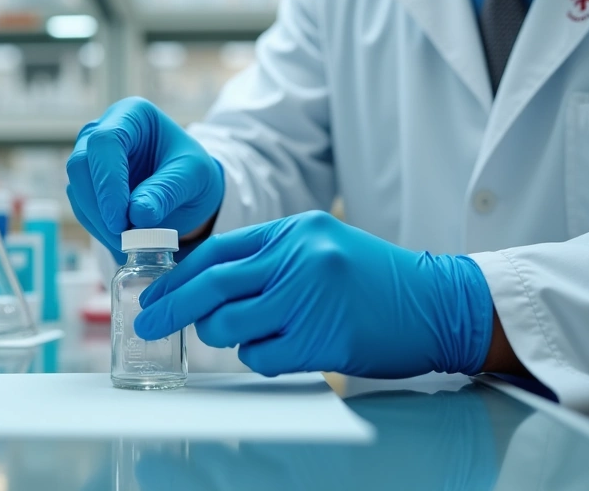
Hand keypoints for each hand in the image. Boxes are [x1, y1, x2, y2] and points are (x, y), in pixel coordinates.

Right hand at [66, 98, 224, 258]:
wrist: (188, 187)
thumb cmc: (193, 172)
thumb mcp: (194, 177)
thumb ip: (167, 191)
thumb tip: (137, 214)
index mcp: (132, 114)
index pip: (105, 142)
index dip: (108, 182)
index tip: (120, 220)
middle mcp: (103, 129)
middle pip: (81, 165)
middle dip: (100, 207)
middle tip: (124, 238)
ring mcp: (90, 157)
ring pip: (77, 189)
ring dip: (99, 222)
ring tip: (130, 244)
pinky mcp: (87, 184)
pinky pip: (82, 207)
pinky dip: (99, 228)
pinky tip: (122, 240)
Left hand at [134, 211, 493, 378]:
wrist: (439, 303)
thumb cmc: (375, 280)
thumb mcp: (321, 246)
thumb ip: (270, 258)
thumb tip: (205, 284)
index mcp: (295, 230)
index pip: (217, 250)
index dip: (178, 275)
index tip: (154, 294)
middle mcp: (300, 258)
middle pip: (212, 285)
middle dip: (172, 308)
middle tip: (149, 325)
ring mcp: (311, 299)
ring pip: (230, 324)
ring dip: (220, 336)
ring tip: (235, 335)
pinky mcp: (324, 339)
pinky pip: (261, 356)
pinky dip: (255, 358)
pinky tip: (272, 350)